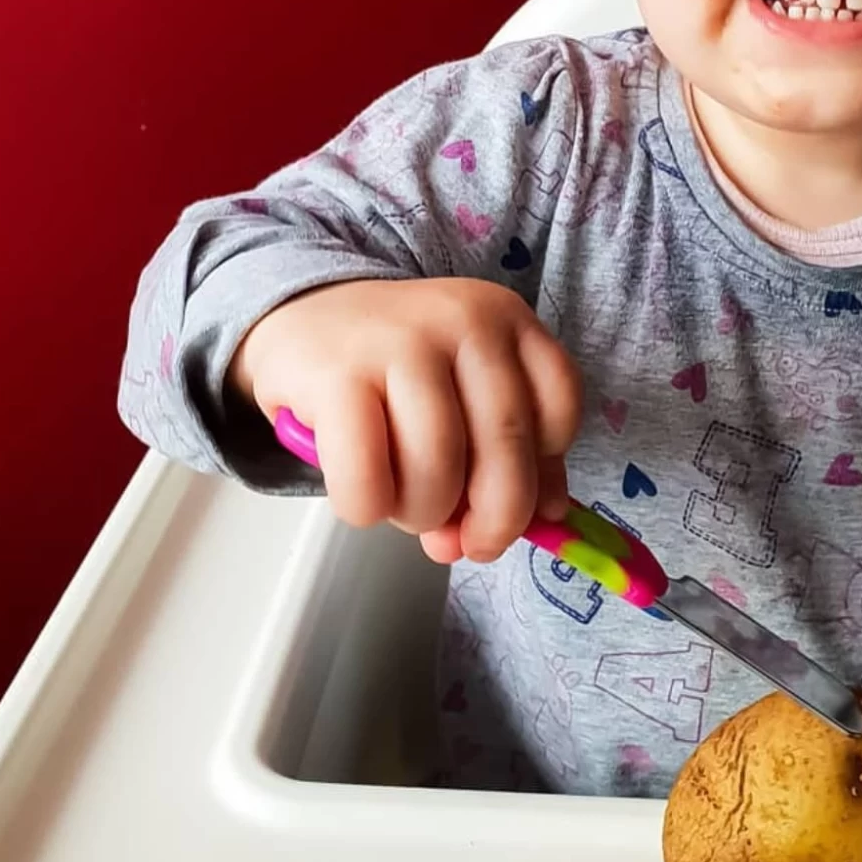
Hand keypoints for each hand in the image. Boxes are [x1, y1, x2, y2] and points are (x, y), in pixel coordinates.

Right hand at [231, 277, 579, 564]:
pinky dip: (369, 508)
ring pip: (438, 465)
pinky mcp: (336, 375)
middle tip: (468, 544)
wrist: (303, 317)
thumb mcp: (466, 389)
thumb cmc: (395, 368)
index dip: (543, 474)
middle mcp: (463, 321)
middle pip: (506, 443)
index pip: (558, 406)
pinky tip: (363, 500)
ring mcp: (399, 342)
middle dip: (494, 519)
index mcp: (507, 318)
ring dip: (423, 513)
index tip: (516, 505)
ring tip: (405, 507)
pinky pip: (368, 476)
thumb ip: (510, 450)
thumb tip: (549, 520)